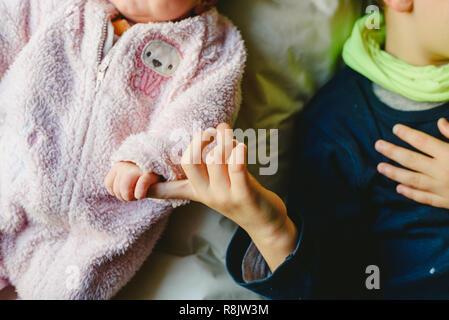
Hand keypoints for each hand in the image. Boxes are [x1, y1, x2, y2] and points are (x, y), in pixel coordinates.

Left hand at [104, 161, 159, 200]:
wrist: (167, 164)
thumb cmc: (146, 174)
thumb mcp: (130, 175)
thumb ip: (121, 181)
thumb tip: (111, 193)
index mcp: (118, 165)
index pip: (108, 184)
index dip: (118, 192)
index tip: (129, 191)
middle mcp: (124, 164)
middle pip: (117, 191)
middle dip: (126, 196)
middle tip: (137, 192)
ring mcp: (136, 168)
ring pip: (124, 191)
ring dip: (132, 197)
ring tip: (140, 194)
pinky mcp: (149, 173)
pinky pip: (139, 188)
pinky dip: (139, 194)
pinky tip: (143, 195)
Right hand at [147, 123, 297, 270]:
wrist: (265, 223)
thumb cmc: (240, 196)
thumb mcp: (217, 186)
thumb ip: (207, 167)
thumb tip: (206, 135)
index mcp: (197, 191)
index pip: (168, 189)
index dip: (150, 186)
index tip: (135, 188)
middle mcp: (206, 194)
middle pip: (189, 161)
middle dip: (199, 140)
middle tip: (211, 132)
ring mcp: (224, 196)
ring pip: (215, 158)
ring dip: (225, 141)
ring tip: (232, 138)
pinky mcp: (243, 195)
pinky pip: (236, 167)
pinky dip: (238, 152)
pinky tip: (242, 147)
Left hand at [375, 118, 448, 208]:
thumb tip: (440, 122)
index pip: (423, 142)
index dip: (408, 134)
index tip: (395, 128)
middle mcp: (442, 172)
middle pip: (411, 160)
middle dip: (392, 152)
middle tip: (377, 145)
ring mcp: (442, 189)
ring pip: (412, 180)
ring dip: (394, 173)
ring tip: (380, 167)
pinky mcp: (446, 202)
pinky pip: (424, 198)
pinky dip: (411, 194)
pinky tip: (398, 189)